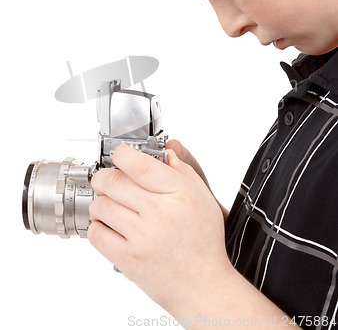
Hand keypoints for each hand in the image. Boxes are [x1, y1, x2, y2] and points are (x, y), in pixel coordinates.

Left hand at [88, 144, 229, 316]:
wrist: (203, 286)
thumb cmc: (204, 244)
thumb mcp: (203, 199)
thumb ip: (184, 172)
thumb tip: (166, 153)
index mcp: (177, 194)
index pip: (140, 165)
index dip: (122, 155)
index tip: (120, 155)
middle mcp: (158, 213)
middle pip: (114, 182)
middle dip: (104, 177)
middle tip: (106, 179)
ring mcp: (141, 237)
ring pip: (102, 206)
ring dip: (100, 201)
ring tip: (109, 204)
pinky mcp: (127, 259)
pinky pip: (97, 234)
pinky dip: (96, 226)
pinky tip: (107, 225)